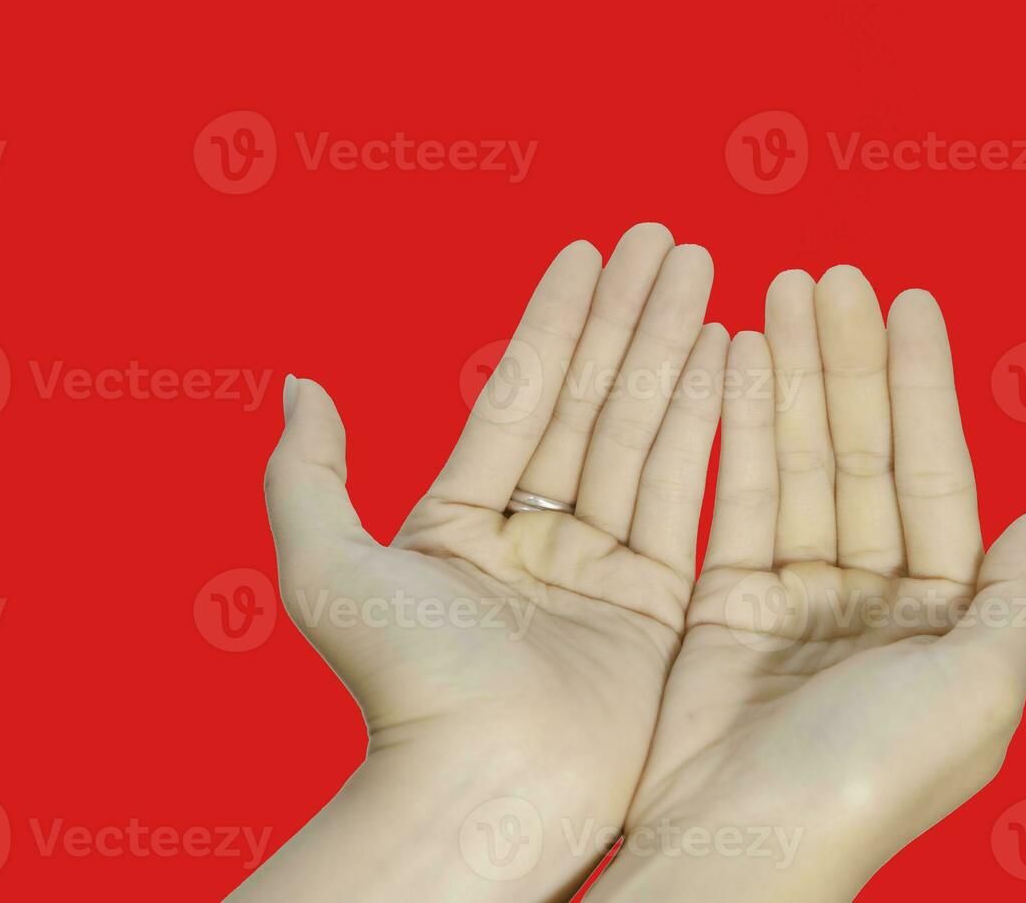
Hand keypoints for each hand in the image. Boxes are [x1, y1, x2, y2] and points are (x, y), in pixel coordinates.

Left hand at [234, 224, 722, 900]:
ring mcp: (600, 571)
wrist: (482, 789)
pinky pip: (686, 496)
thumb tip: (297, 382)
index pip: (520, 397)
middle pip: (591, 404)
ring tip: (705, 268)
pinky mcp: (659, 609)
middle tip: (665, 236)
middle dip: (628, 316)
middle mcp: (533, 540)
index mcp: (460, 524)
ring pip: (643, 436)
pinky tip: (727, 354)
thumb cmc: (399, 685)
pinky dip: (708, 424)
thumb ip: (307, 470)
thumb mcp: (325, 566)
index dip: (555, 320)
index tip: (589, 250)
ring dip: (674, 350)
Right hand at [590, 267, 1025, 899]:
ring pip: (794, 462)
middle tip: (828, 276)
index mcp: (943, 618)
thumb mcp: (978, 694)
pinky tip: (731, 365)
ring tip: (776, 295)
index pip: (934, 476)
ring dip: (786, 378)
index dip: (923, 387)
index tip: (911, 302)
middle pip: (859, 453)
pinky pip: (732, 498)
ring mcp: (793, 596)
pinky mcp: (722, 602)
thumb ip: (1015, 605)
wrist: (746, 837)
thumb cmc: (871, 778)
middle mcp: (871, 599)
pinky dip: (732, 431)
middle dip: (846, 363)